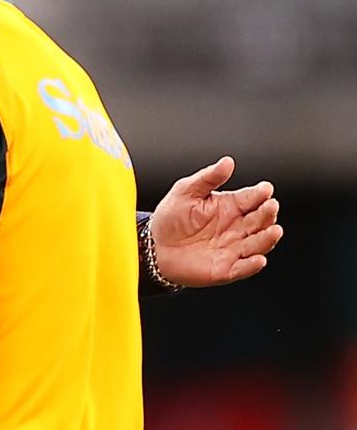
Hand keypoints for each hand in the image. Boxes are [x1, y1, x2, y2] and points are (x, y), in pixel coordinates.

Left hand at [150, 156, 282, 286]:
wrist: (154, 246)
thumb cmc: (171, 217)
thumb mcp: (186, 191)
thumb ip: (208, 177)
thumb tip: (227, 161)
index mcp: (230, 206)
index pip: (251, 198)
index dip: (260, 194)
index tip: (265, 189)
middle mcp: (236, 227)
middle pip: (260, 220)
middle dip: (268, 213)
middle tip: (270, 206)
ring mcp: (234, 248)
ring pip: (257, 243)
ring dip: (267, 238)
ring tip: (274, 230)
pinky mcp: (226, 268)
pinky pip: (243, 268)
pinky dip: (252, 265)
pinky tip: (259, 259)